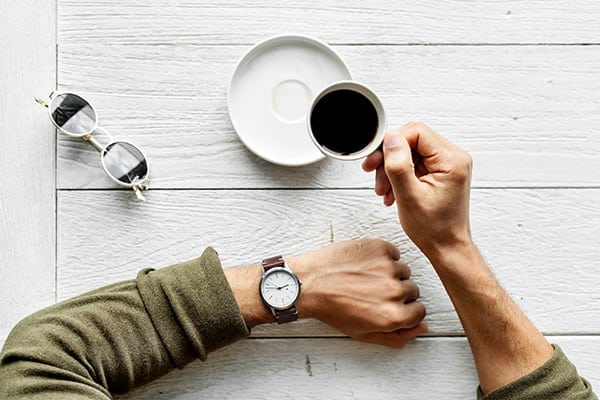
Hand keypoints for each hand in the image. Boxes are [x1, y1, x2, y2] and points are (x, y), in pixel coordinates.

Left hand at [289, 238, 426, 347]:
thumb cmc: (332, 308)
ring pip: (403, 270)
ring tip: (365, 278)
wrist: (308, 283)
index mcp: (393, 316)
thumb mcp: (363, 333)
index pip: (420, 311)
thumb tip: (423, 328)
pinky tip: (364, 264)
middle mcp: (394, 291)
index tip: (389, 306)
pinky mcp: (379, 247)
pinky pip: (393, 252)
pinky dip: (382, 257)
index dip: (404, 310)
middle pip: (413, 290)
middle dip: (397, 292)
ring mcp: (387, 267)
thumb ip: (397, 337)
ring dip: (389, 274)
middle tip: (372, 292)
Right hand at [362, 122, 472, 259]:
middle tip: (374, 172)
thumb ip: (398, 165)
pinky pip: (415, 162)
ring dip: (392, 168)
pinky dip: (399, 174)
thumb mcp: (409, 196)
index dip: (392, 142)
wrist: (446, 247)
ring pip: (410, 151)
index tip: (377, 158)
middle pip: (412, 140)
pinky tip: (392, 191)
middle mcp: (453, 159)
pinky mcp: (441, 172)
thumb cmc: (435, 229)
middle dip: (389, 157)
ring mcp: (448, 165)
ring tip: (383, 189)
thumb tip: (391, 140)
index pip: (417, 132)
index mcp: (451, 161)